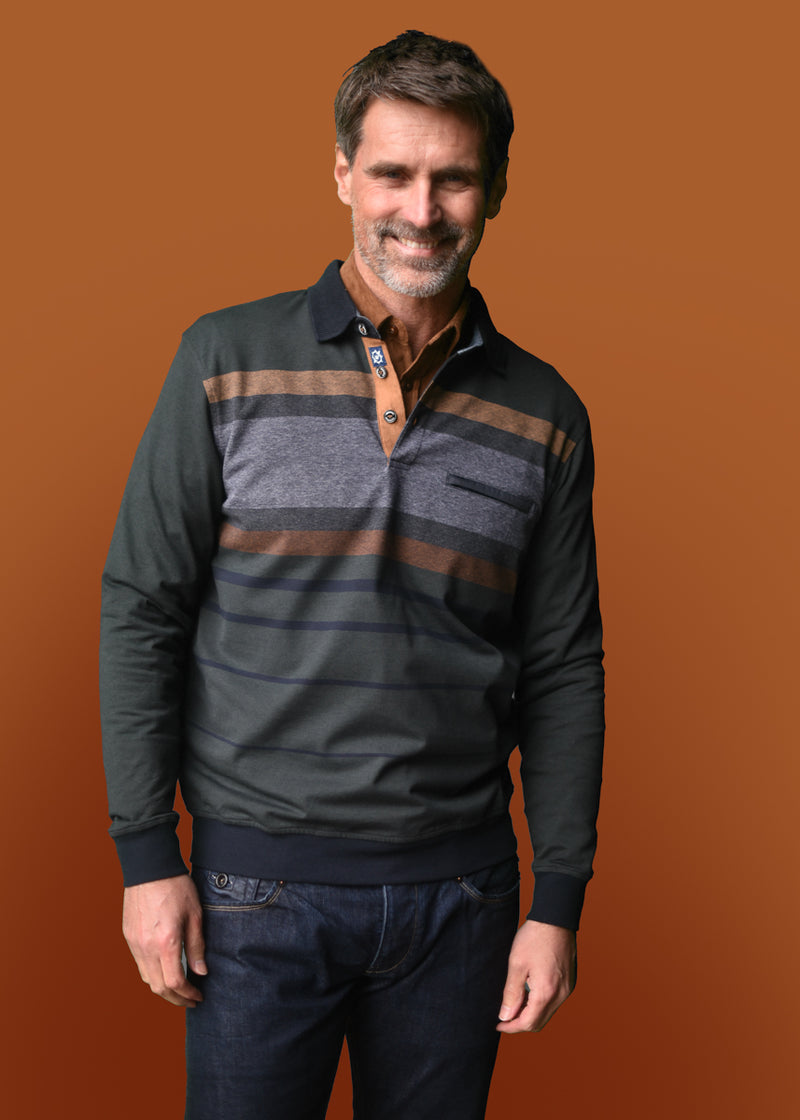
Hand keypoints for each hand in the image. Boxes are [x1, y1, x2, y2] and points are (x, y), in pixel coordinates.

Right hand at [122, 874, 206, 1006]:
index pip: (175, 982)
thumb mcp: (195, 914)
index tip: (198, 996)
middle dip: (176, 999)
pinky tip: (165, 969)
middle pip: (158, 987)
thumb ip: (197, 946)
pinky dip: (153, 974)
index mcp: (166, 942)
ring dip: (163, 988)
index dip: (187, 994)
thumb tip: (201, 971)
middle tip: (190, 1000)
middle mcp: (146, 947)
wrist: (150, 868)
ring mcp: (134, 943)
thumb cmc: (176, 887)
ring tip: (180, 988)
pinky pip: (140, 964)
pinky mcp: (128, 937)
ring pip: (147, 978)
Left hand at [496, 919, 576, 1032]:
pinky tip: (529, 992)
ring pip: (547, 1012)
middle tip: (504, 1017)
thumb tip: (505, 1016)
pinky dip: (541, 1003)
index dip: (511, 1027)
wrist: (556, 919)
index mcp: (546, 992)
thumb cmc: (534, 938)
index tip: (498, 1024)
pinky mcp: (570, 982)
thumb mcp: (516, 964)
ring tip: (515, 1003)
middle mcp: (561, 995)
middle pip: (539, 1022)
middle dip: (520, 1023)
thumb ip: (511, 993)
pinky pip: (554, 1001)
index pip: (528, 1023)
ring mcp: (568, 989)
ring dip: (531, 1013)